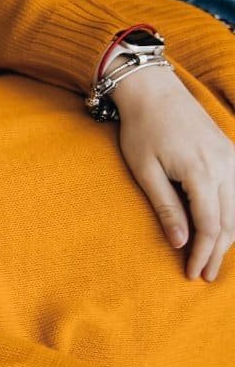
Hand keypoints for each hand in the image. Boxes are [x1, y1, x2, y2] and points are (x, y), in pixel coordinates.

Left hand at [113, 66, 234, 280]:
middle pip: (230, 221)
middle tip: (207, 276)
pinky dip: (233, 214)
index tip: (193, 274)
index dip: (203, 253)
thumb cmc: (142, 129)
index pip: (210, 226)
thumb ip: (165, 207)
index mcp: (202, 172)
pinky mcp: (231, 151)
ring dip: (229, 236)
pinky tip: (224, 229)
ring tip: (215, 258)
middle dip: (218, 251)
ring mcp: (232, 157)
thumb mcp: (145, 171)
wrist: (153, 90)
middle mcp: (225, 165)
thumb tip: (180, 242)